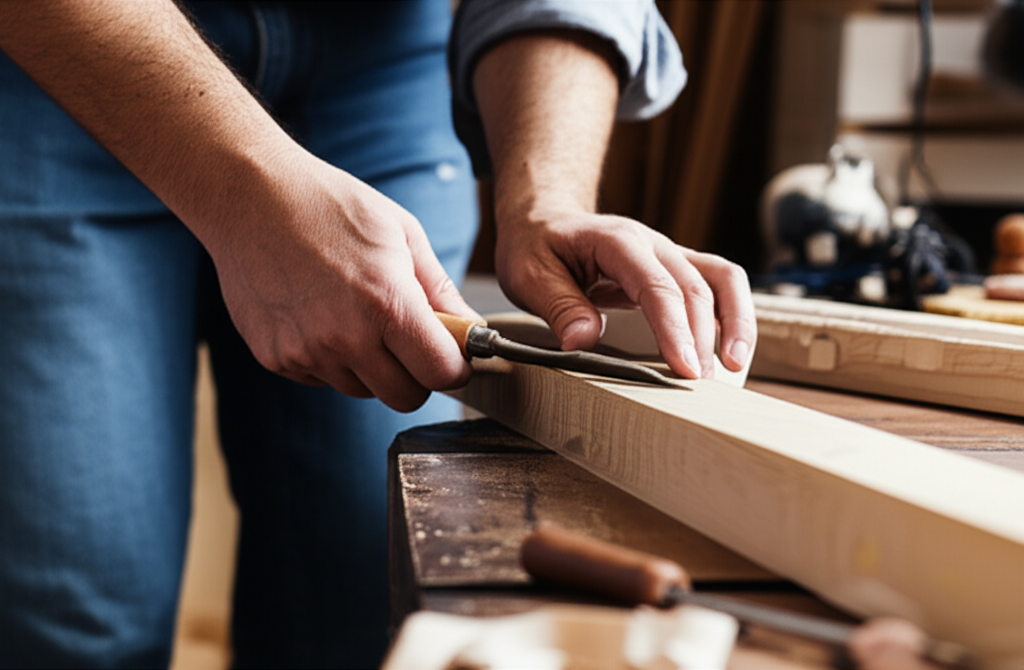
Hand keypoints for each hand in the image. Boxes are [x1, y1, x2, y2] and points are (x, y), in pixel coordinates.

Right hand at [208, 150, 478, 411]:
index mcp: (386, 304)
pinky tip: (321, 315)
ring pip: (363, 389)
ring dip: (372, 367)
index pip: (440, 374)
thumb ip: (440, 289)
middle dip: (417, 375)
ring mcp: (307, 353)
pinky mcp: (276, 358)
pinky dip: (331, 359)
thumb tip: (471, 329)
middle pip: (405, 397)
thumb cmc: (329, 205)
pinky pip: (322, 378)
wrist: (248, 197)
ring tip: (357, 315)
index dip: (454, 367)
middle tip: (410, 341)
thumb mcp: (401, 233)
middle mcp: (346, 338)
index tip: (452, 354)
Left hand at [494, 208, 755, 379]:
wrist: (544, 219)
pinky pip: (719, 284)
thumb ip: (559, 306)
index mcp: (618, 241)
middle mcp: (652, 244)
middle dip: (702, 341)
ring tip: (734, 370)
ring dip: (736, 323)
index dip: (674, 329)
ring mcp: (669, 254)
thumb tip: (582, 340)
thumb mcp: (529, 275)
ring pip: (722, 280)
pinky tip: (732, 351)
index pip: (658, 287)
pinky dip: (733, 315)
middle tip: (698, 388)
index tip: (683, 368)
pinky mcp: (676, 269)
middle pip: (695, 289)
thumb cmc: (536, 246)